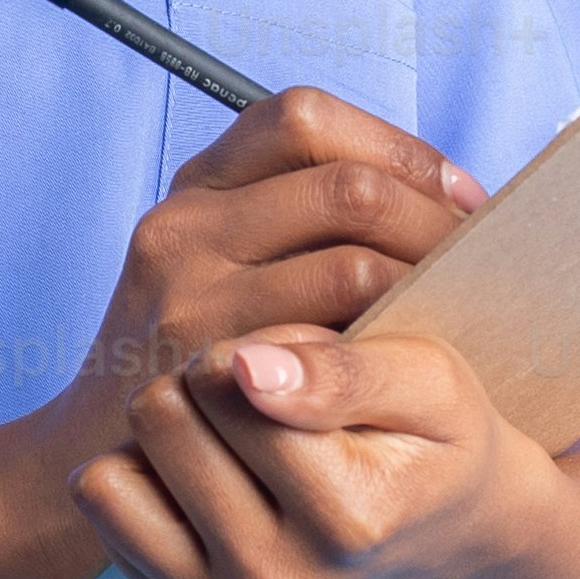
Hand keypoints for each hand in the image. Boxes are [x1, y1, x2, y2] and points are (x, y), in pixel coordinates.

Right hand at [5, 84, 484, 507]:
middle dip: (432, 217)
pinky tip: (416, 358)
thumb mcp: (213, 265)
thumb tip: (444, 196)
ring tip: (463, 309)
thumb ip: (294, 221)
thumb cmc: (189, 359)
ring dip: (427, 282)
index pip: (304, 118)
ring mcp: (191, 298)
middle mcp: (184, 228)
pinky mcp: (211, 370)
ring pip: (353, 260)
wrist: (98, 460)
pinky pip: (337, 340)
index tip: (454, 194)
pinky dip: (394, 340)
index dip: (395, 146)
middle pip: (344, 184)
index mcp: (195, 187)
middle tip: (481, 258)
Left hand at [78, 315, 560, 578]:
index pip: (228, 381)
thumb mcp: (427, 379)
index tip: (311, 365)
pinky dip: (148, 478)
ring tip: (246, 443)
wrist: (441, 531)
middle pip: (163, 415)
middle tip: (278, 407)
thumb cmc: (432, 437)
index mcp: (349, 520)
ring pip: (115, 469)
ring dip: (172, 431)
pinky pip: (103, 506)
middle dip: (210, 383)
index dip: (261, 345)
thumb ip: (344, 369)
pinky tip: (216, 484)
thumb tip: (244, 369)